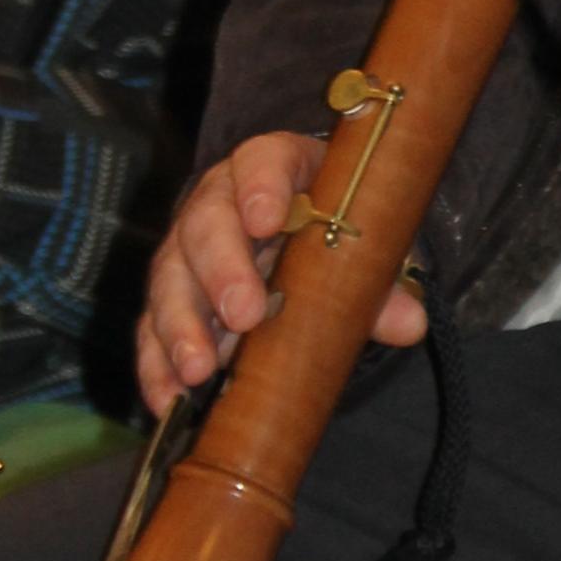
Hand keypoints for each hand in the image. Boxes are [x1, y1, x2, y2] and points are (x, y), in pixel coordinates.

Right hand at [136, 127, 425, 417]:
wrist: (303, 242)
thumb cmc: (335, 232)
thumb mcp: (366, 247)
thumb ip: (382, 283)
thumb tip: (409, 322)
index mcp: (278, 169)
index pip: (264, 160)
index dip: (262, 186)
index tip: (268, 219)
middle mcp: (220, 201)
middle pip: (207, 222)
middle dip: (223, 268)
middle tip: (244, 314)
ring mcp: (188, 250)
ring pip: (171, 277)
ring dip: (181, 325)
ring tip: (199, 370)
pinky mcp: (169, 300)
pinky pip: (151, 329)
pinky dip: (156, 366)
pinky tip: (168, 399)